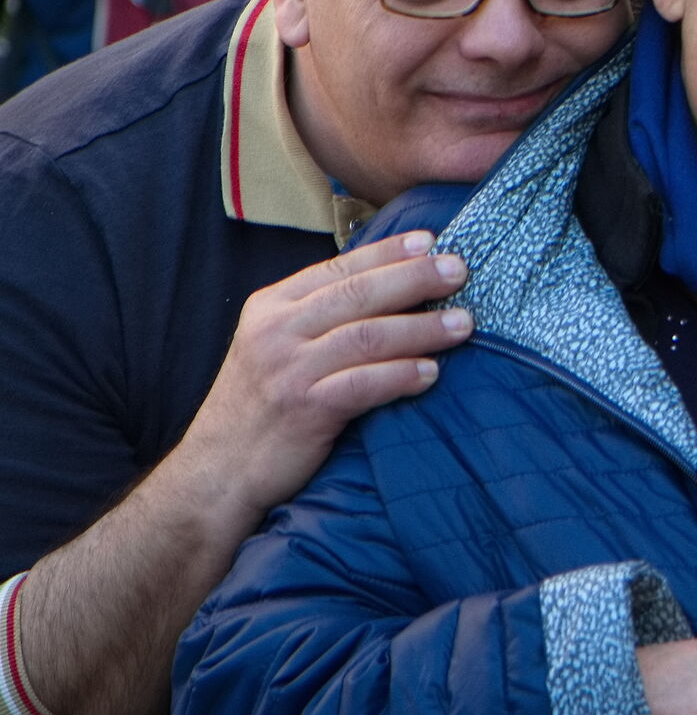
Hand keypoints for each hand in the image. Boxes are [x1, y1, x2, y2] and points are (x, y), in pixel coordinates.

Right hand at [173, 232, 473, 518]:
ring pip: (367, 336)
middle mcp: (277, 332)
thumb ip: (318, 315)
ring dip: (422, 328)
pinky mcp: (303, 410)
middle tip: (459, 270)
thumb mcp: (275, 346)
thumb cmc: (261, 405)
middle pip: (358, 294)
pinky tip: (431, 372)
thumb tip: (389, 283)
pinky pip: (363, 385)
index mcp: (271, 306)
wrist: (216, 473)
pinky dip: (401, 375)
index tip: (429, 241)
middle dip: (414, 278)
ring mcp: (288, 370)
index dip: (387, 252)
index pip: (339, 268)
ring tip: (463, 324)